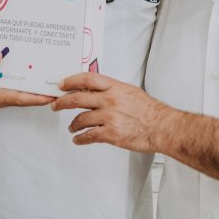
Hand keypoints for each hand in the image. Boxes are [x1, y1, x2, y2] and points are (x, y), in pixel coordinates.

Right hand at [0, 50, 54, 121]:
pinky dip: (12, 89)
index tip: (52, 96)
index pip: (17, 98)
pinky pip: (2, 95)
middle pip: (19, 99)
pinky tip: (15, 79)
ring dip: (25, 91)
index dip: (36, 97)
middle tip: (54, 87)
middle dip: (37, 94)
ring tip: (40, 81)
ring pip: (11, 97)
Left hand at [52, 72, 168, 151]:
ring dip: (73, 124)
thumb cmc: (149, 111)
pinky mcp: (110, 134)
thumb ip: (112, 90)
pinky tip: (78, 139)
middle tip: (56, 105)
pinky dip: (80, 139)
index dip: (71, 81)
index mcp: (115, 87)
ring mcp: (109, 117)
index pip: (87, 79)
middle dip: (62, 102)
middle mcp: (110, 100)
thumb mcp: (130, 91)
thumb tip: (96, 90)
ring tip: (72, 127)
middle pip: (77, 99)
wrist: (162, 127)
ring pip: (80, 119)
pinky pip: (88, 136)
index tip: (62, 85)